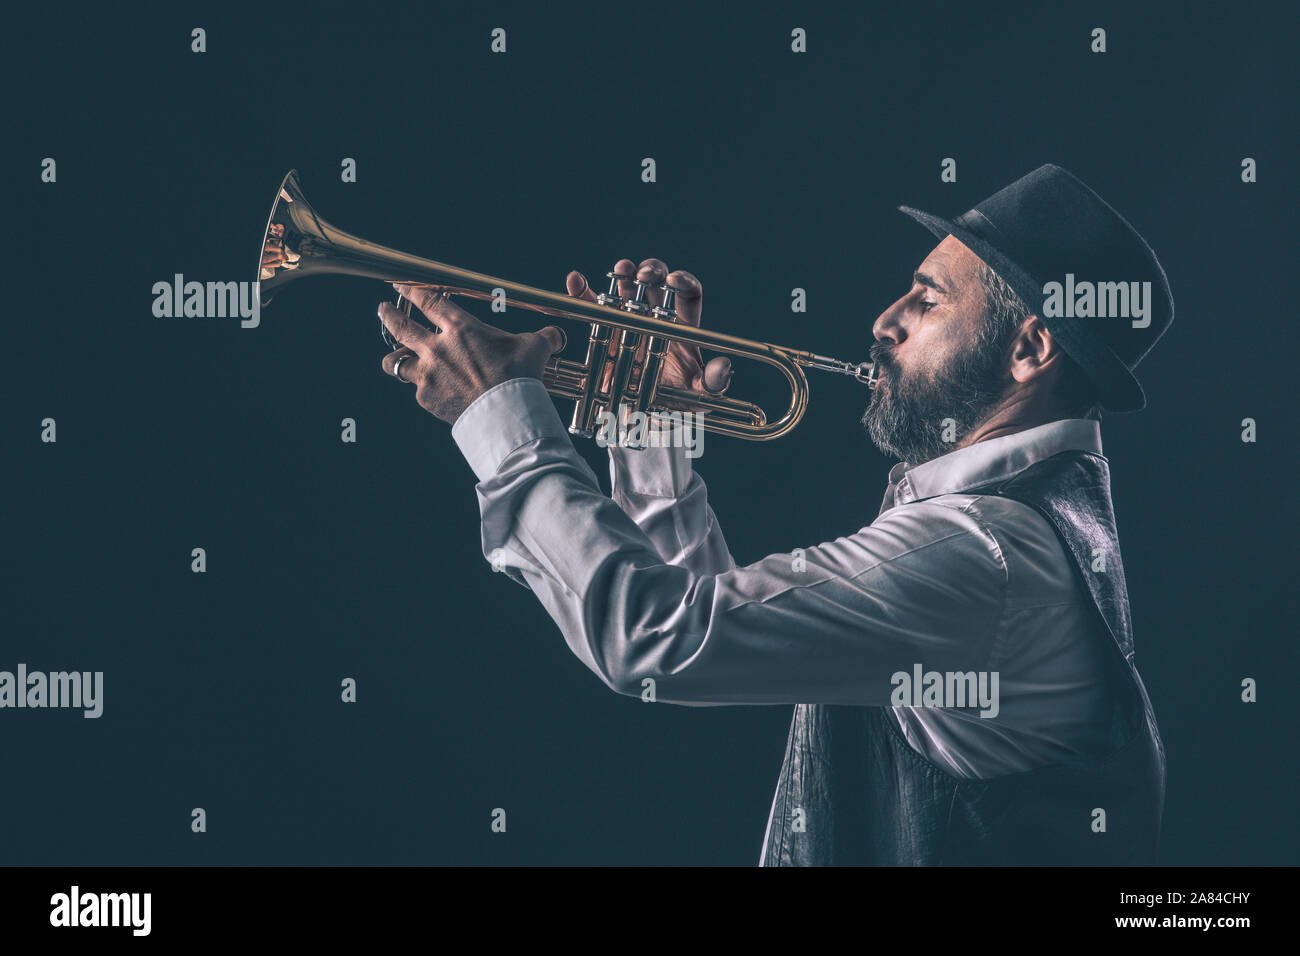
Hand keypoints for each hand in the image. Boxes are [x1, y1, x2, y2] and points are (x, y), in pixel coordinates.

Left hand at [378, 283, 564, 424]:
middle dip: (389, 315)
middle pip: (401, 326)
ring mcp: (428, 374)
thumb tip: (557, 334)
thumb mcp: (535, 349)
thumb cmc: (519, 377)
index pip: (429, 302)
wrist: (506, 414)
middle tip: (383, 308)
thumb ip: (543, 337)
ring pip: (395, 363)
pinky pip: (416, 390)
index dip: (411, 290)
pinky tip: (428, 391)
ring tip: (394, 359)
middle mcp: (438, 348)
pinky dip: (421, 389)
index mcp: (461, 329)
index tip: (400, 284)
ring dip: (393, 359)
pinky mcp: (427, 398)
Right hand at [565, 258, 732, 399]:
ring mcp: (630, 319)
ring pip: (627, 288)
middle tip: (645, 275)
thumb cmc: (675, 399)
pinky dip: (582, 293)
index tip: (673, 281)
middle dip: (652, 272)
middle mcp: (657, 315)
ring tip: (620, 270)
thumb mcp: (696, 394)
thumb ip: (713, 381)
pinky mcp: (604, 329)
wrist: (641, 413)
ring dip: (623, 274)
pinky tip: (575, 281)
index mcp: (683, 326)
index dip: (683, 282)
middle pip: (656, 282)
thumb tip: (725, 365)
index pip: (688, 294)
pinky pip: (592, 307)